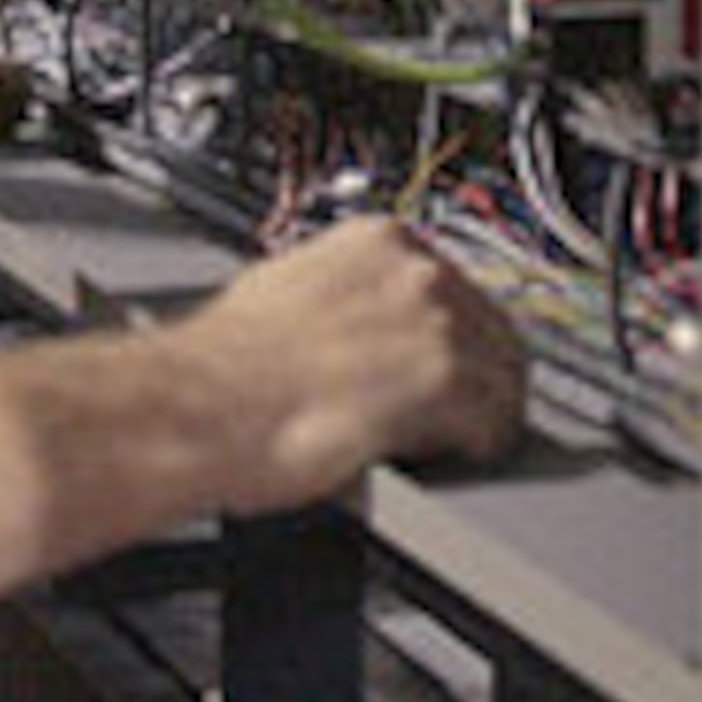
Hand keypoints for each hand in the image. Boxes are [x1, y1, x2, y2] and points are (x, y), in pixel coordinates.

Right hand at [171, 217, 528, 510]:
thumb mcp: (284, 288)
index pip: (460, 287)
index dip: (460, 336)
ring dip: (484, 415)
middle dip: (482, 377)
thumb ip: (339, 293)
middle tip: (464, 415)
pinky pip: (491, 424)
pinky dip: (476, 447)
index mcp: (379, 241)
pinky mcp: (442, 385)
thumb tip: (351, 315)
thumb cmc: (219, 364)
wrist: (198, 407)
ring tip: (455, 444)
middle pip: (494, 330)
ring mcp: (435, 326)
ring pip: (503, 378)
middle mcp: (415, 273)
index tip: (456, 363)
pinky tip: (452, 459)